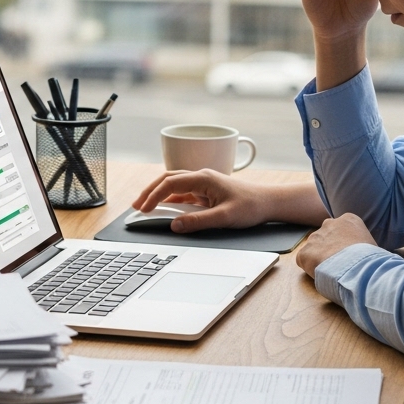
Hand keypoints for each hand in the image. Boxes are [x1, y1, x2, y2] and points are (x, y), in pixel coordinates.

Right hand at [131, 170, 268, 232]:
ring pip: (173, 184)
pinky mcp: (205, 192)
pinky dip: (169, 199)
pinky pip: (182, 193)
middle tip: (136, 206)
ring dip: (158, 194)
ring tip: (144, 206)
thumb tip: (174, 225)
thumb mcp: (224, 218)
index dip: (154, 196)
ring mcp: (203, 184)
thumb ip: (198, 221)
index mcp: (204, 179)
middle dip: (149, 191)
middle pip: (167, 179)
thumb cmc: (251, 207)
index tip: (143, 210)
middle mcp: (201, 177)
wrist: (268, 202)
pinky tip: (163, 208)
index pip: (170, 183)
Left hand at [295, 213, 376, 277]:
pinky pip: (304, 260)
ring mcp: (315, 237)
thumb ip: (363, 243)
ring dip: (319, 258)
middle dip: (329, 248)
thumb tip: (365, 253)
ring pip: (314, 248)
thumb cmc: (371, 259)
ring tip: (331, 271)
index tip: (348, 254)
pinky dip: (310, 268)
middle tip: (338, 263)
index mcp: (348, 219)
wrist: (357, 268)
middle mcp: (329, 224)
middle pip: (326, 236)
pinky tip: (321, 274)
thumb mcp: (373, 244)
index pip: (342, 229)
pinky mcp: (304, 252)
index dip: (344, 244)